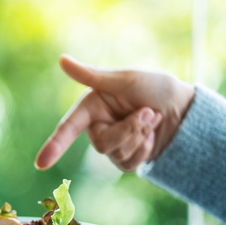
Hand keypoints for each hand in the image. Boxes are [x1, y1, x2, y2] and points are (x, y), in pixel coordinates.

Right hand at [35, 54, 195, 171]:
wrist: (185, 109)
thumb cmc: (155, 88)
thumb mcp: (124, 78)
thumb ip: (91, 76)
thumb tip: (62, 60)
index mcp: (90, 107)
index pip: (68, 128)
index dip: (54, 146)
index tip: (40, 164)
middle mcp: (96, 127)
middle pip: (102, 144)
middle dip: (129, 130)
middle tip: (148, 112)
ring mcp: (111, 144)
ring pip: (116, 155)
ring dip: (140, 137)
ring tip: (152, 118)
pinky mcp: (125, 158)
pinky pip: (129, 164)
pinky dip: (145, 150)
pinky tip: (152, 136)